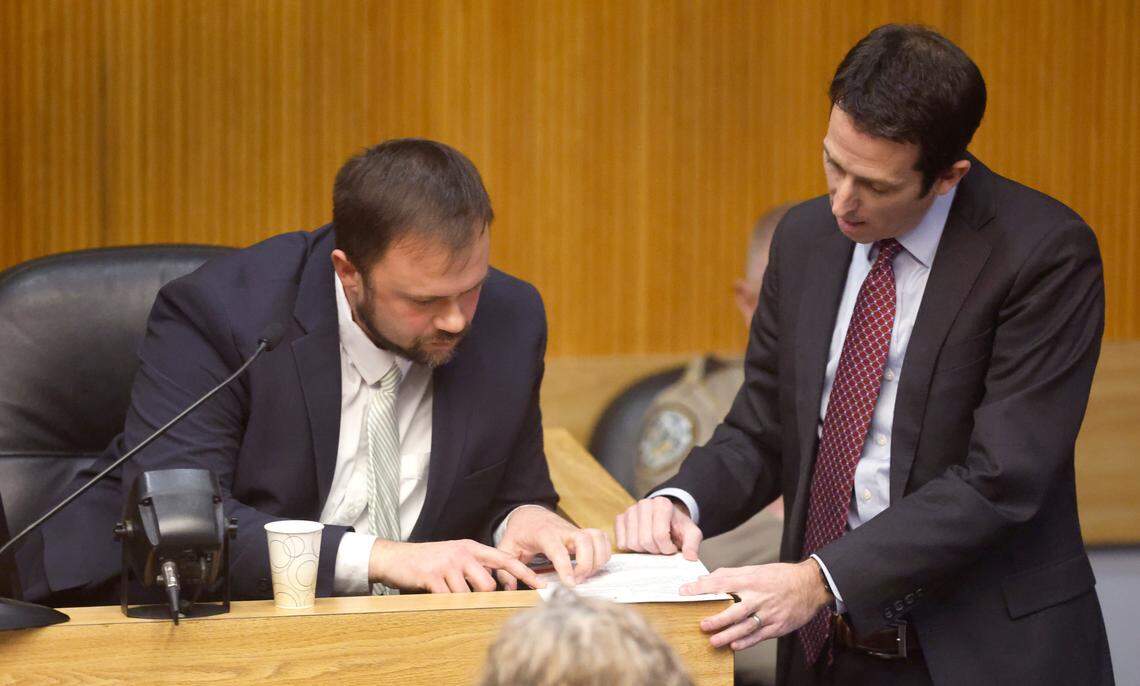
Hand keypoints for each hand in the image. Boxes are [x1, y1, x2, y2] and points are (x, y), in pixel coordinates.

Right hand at [368, 538, 542, 592]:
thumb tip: (497, 586)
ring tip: (446, 590)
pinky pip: (449, 598)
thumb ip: (476, 567)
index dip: (524, 573)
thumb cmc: (429, 561)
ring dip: (460, 599)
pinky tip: (436, 593)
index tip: (541, 585)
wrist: (396, 558)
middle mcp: (463, 553)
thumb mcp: (456, 557)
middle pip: (488, 584)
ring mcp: (448, 564)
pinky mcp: (433, 577)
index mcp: (471, 548)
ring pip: (470, 593)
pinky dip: (445, 601)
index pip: (504, 559)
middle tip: (465, 592)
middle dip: (481, 595)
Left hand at [496, 506, 610, 588]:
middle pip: (585, 541)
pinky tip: (593, 567)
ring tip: (586, 576)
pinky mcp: (583, 533)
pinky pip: (601, 539)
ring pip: (597, 538)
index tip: (570, 583)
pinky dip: (603, 553)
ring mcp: (575, 531)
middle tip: (577, 581)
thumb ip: (505, 569)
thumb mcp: (506, 548)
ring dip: (598, 560)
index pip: (559, 550)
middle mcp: (563, 530)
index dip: (567, 567)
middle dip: (587, 564)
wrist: (529, 514)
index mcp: (544, 534)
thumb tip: (510, 588)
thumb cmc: (519, 532)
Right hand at [614, 496, 702, 559]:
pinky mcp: (620, 519)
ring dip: (644, 551)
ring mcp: (630, 511)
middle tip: (662, 547)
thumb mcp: (691, 533)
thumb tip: (690, 558)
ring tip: (653, 545)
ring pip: (632, 543)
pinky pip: (621, 543)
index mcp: (662, 504)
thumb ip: (693, 544)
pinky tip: (641, 543)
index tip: (672, 547)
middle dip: (655, 550)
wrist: (667, 519)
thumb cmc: (678, 527)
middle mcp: (644, 504)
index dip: (667, 548)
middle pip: (645, 540)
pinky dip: (631, 549)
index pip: (659, 535)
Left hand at [680, 559, 832, 650]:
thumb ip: (730, 575)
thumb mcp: (755, 570)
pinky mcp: (778, 625)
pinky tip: (735, 646)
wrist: (810, 585)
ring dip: (728, 635)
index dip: (701, 588)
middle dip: (717, 619)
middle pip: (734, 609)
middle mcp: (759, 596)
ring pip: (746, 626)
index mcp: (751, 579)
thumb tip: (706, 579)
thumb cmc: (780, 576)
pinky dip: (746, 642)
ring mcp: (769, 612)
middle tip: (701, 625)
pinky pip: (759, 636)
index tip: (685, 591)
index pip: (721, 583)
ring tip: (713, 641)